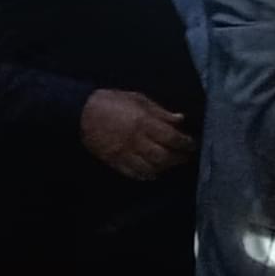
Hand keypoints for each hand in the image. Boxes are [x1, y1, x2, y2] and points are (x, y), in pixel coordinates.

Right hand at [79, 89, 194, 180]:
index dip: (185, 143)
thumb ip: (160, 112)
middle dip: (178, 158)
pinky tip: (154, 172)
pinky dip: (146, 175)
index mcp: (144, 122)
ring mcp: (125, 153)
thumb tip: (180, 119)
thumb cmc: (113, 102)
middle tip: (186, 157)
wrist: (82, 112)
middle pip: (163, 156)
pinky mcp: (114, 161)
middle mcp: (137, 140)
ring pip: (150, 167)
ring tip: (172, 164)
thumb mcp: (139, 100)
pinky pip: (133, 173)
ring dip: (165, 168)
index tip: (192, 144)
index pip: (171, 137)